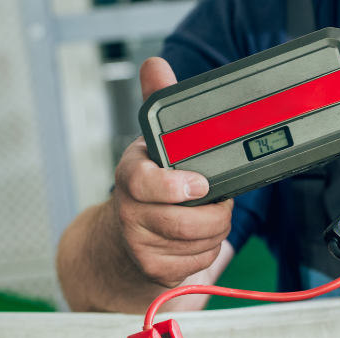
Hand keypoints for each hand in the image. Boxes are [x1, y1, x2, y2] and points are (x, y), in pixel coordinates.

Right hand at [112, 57, 233, 287]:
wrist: (122, 237)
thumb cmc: (150, 184)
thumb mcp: (153, 143)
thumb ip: (159, 101)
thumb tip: (155, 64)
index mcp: (130, 175)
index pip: (146, 184)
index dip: (176, 187)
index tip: (200, 185)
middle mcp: (129, 211)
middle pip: (187, 221)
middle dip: (216, 211)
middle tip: (217, 198)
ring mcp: (139, 244)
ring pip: (200, 241)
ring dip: (216, 229)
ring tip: (207, 215)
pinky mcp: (154, 271)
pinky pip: (198, 262)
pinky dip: (207, 250)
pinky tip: (196, 237)